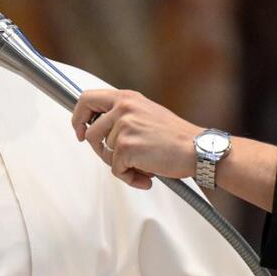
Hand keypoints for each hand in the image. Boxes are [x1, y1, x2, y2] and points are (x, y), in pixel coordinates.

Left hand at [71, 89, 202, 188]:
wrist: (198, 149)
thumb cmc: (175, 136)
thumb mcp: (145, 112)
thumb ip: (122, 115)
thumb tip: (96, 126)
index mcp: (126, 98)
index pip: (86, 99)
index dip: (77, 117)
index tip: (79, 131)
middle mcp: (123, 109)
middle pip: (90, 133)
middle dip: (98, 149)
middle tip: (113, 157)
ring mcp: (123, 127)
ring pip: (104, 153)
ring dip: (120, 165)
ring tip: (144, 164)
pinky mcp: (126, 147)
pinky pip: (116, 169)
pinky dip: (129, 177)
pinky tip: (147, 176)